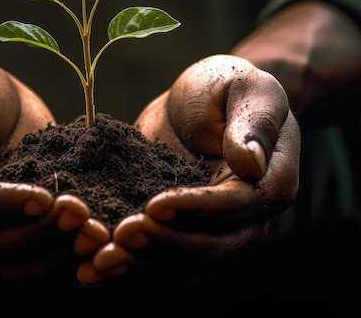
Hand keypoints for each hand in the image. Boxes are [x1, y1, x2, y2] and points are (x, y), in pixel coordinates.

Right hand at [0, 53, 109, 279]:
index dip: (7, 206)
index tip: (46, 196)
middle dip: (43, 233)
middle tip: (84, 214)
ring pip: (21, 265)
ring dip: (61, 255)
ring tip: (98, 234)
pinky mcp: (17, 232)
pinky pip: (40, 261)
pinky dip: (69, 260)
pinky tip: (100, 247)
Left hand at [81, 55, 299, 284]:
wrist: (200, 102)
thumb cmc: (226, 88)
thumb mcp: (245, 89)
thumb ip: (253, 124)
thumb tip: (251, 165)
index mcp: (269, 184)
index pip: (237, 207)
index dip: (196, 210)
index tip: (154, 205)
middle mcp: (245, 220)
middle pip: (208, 249)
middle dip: (162, 246)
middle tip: (120, 236)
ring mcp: (209, 233)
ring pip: (180, 268)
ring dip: (140, 269)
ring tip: (99, 260)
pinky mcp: (177, 234)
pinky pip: (156, 264)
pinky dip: (127, 272)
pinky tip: (91, 272)